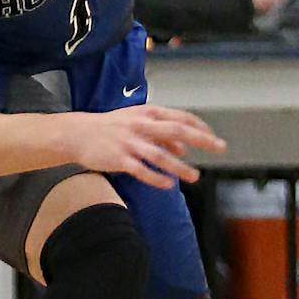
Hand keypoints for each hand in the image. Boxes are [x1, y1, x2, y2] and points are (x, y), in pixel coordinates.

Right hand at [61, 104, 227, 188]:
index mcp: (147, 114)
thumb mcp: (137, 123)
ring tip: (195, 176)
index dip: (200, 127)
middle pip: (176, 130)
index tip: (214, 137)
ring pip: (160, 155)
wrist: (78, 133)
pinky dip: (156, 177)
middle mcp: (140, 125)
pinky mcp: (119, 158)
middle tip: (220, 147)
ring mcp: (129, 142)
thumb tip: (184, 148)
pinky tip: (169, 184)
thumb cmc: (111, 128)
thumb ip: (161, 134)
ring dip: (180, 166)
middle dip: (201, 139)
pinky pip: (141, 170)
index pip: (180, 117)